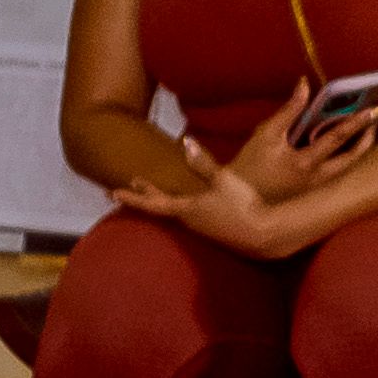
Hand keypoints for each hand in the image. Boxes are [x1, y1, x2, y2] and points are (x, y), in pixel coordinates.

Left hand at [126, 151, 298, 258]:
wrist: (263, 235)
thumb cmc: (242, 207)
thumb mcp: (223, 181)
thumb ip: (204, 164)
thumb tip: (186, 142)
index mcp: (186, 208)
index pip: (153, 202)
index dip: (133, 196)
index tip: (113, 192)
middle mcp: (189, 220)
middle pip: (161, 206)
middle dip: (146, 194)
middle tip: (130, 185)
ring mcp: (201, 227)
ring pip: (174, 211)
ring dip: (162, 200)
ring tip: (155, 192)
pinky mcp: (213, 230)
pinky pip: (188, 216)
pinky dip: (178, 207)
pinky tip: (188, 203)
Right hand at [216, 90, 377, 202]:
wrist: (241, 202)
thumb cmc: (251, 164)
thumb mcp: (266, 133)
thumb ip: (289, 109)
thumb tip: (304, 84)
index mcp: (305, 163)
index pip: (337, 138)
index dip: (358, 121)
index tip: (374, 108)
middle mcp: (318, 179)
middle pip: (353, 157)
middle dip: (368, 136)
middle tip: (377, 115)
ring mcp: (319, 188)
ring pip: (349, 167)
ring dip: (361, 147)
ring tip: (368, 128)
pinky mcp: (316, 193)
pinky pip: (340, 173)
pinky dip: (348, 157)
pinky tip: (351, 143)